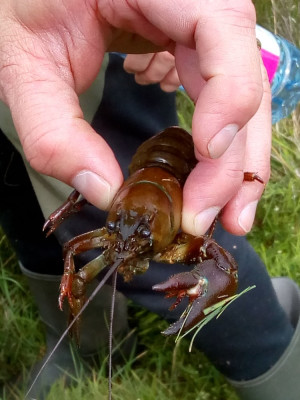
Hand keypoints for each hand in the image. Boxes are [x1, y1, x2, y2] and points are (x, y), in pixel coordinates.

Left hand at [0, 0, 270, 235]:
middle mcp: (190, 0)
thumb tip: (105, 192)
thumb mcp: (24, 64)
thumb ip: (53, 130)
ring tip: (223, 211)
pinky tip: (205, 177)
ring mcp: (194, 25)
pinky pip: (220, 96)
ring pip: (242, 94)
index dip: (228, 94)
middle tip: (221, 217)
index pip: (221, 27)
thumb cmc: (22, 10)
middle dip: (235, 155)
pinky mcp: (189, 48)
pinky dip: (219, 144)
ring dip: (236, 160)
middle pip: (243, 76)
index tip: (209, 154)